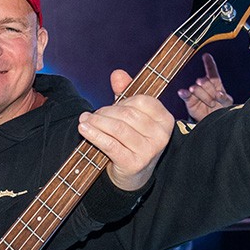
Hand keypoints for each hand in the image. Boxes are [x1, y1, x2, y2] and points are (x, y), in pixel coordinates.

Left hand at [79, 69, 173, 190]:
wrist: (133, 175)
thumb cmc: (132, 141)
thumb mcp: (132, 116)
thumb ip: (126, 93)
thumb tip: (117, 74)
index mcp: (165, 119)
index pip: (141, 101)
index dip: (121, 101)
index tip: (109, 106)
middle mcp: (161, 135)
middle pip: (127, 114)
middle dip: (105, 112)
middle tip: (91, 115)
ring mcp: (149, 151)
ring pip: (117, 128)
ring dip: (96, 122)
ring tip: (84, 121)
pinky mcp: (134, 163)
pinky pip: (110, 144)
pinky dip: (94, 135)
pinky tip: (84, 129)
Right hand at [178, 53, 234, 121]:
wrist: (212, 120)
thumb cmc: (221, 109)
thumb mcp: (227, 103)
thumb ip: (225, 98)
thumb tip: (219, 94)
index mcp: (215, 83)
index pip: (211, 71)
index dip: (209, 63)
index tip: (206, 56)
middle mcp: (204, 85)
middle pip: (205, 81)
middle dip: (210, 90)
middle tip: (215, 100)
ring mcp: (196, 92)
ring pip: (196, 89)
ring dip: (204, 96)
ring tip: (210, 103)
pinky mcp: (189, 100)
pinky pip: (185, 95)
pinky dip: (184, 93)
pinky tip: (183, 92)